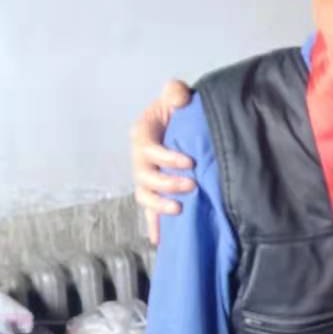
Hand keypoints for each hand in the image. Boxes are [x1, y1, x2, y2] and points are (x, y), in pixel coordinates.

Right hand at [130, 80, 195, 243]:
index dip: (166, 156)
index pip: (148, 148)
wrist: (183, 125)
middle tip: (192, 185)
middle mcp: (140, 159)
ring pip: (145, 196)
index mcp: (143, 135)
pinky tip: (160, 241)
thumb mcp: (176, 95)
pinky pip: (150, 211)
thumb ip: (175, 92)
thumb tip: (178, 97)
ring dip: (159, 206)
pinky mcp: (154, 192)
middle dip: (167, 183)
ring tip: (180, 209)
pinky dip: (154, 225)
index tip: (189, 161)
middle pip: (145, 176)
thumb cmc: (177, 110)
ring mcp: (145, 178)